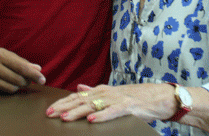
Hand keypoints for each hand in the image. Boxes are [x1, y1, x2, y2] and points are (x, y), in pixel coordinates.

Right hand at [0, 47, 45, 92]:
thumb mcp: (5, 54)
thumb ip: (22, 61)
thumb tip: (38, 69)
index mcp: (0, 55)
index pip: (22, 67)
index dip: (34, 75)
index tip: (42, 80)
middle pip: (18, 80)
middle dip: (27, 82)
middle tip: (28, 81)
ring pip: (11, 88)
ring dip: (18, 87)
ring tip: (17, 82)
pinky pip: (1, 92)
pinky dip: (7, 89)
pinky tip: (6, 84)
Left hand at [47, 83, 173, 122]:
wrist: (158, 96)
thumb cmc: (136, 96)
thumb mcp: (112, 92)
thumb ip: (95, 91)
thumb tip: (79, 88)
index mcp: (102, 90)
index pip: (78, 96)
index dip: (63, 102)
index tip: (49, 109)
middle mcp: (106, 93)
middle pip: (81, 101)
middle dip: (64, 107)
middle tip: (49, 114)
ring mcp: (116, 99)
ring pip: (93, 106)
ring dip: (77, 112)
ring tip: (65, 118)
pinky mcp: (127, 107)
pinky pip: (111, 112)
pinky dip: (101, 116)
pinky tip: (90, 120)